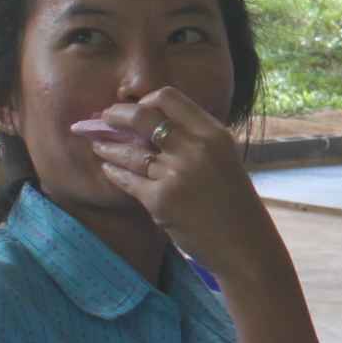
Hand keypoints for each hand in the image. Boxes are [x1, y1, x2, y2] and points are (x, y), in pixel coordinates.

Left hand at [86, 88, 275, 270]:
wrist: (243, 244)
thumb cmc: (233, 203)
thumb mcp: (223, 157)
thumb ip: (194, 138)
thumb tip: (150, 123)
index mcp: (213, 133)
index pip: (168, 98)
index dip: (145, 101)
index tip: (134, 110)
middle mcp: (195, 148)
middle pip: (142, 117)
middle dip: (116, 115)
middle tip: (104, 119)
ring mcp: (177, 174)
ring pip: (129, 150)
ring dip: (108, 146)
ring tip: (98, 145)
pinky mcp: (161, 200)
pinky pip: (128, 179)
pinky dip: (114, 172)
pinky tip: (108, 169)